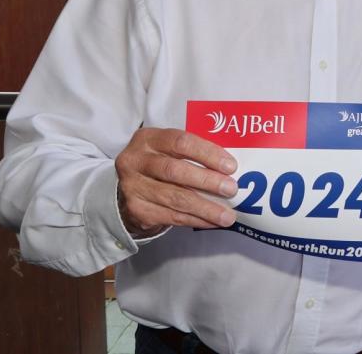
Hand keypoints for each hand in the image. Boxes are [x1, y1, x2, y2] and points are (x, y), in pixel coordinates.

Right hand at [115, 127, 238, 237]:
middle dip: (207, 181)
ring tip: (227, 216)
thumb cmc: (159, 165)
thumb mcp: (168, 150)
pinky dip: (196, 220)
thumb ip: (192, 154)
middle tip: (231, 189)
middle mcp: (135, 160)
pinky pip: (171, 216)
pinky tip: (212, 222)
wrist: (130, 190)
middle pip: (175, 170)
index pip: (180, 142)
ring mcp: (132, 187)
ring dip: (205, 208)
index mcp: (148, 138)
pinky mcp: (136, 210)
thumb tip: (229, 169)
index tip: (231, 166)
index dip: (207, 153)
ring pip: (175, 198)